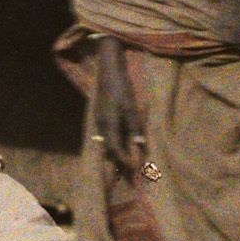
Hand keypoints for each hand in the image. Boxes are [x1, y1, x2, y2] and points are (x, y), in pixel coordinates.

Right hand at [93, 38, 146, 177]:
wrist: (109, 70)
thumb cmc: (121, 88)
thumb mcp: (131, 107)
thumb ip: (135, 126)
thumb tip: (140, 144)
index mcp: (109, 124)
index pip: (115, 149)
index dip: (124, 160)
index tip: (135, 168)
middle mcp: (101, 125)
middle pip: (109, 148)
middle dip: (120, 160)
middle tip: (132, 169)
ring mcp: (99, 120)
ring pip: (107, 142)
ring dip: (117, 152)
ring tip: (128, 160)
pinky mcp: (101, 116)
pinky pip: (107, 135)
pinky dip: (115, 142)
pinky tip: (123, 143)